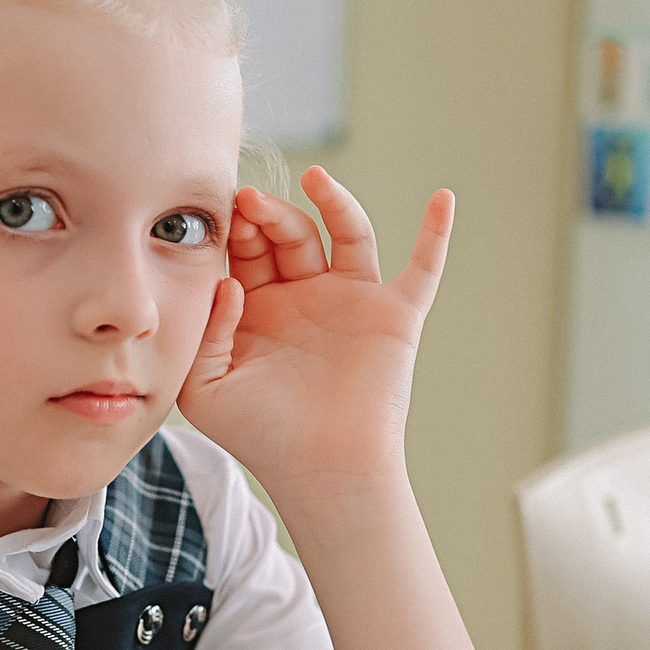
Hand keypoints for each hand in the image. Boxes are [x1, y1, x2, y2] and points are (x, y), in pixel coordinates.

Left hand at [177, 167, 451, 494]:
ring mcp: (352, 302)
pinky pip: (422, 268)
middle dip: (271, 215)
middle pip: (291, 234)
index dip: (237, 229)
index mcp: (258, 310)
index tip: (224, 215)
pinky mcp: (394, 316)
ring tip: (315, 179)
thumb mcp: (206, 387)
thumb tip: (228, 283)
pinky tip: (443, 198)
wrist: (322, 470)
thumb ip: (206, 332)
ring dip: (333, 202)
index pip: (246, 251)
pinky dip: (436, 234)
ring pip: (346, 234)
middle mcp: (305, 298)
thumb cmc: (261, 436)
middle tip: (251, 202)